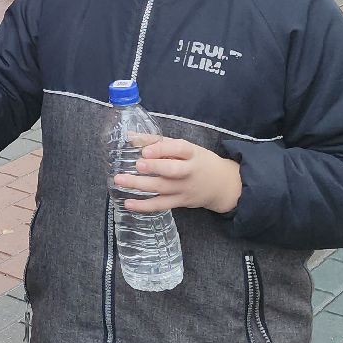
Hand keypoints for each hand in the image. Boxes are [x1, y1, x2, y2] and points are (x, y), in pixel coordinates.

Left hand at [114, 137, 242, 214]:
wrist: (222, 185)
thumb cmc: (198, 161)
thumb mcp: (184, 148)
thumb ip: (157, 141)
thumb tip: (130, 136)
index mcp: (192, 153)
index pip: (179, 149)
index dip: (162, 150)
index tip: (145, 151)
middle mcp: (189, 171)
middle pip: (172, 170)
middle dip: (154, 168)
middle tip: (138, 165)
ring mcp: (184, 188)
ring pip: (162, 188)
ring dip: (140, 185)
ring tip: (120, 180)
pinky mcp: (180, 202)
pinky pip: (161, 205)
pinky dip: (144, 206)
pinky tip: (127, 203)